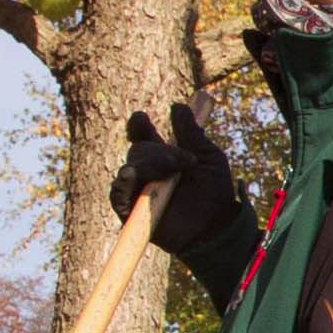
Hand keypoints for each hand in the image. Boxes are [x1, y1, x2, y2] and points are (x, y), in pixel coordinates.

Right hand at [113, 101, 260, 271]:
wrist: (215, 226)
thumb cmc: (215, 193)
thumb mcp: (208, 157)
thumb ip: (192, 133)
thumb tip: (178, 106)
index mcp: (164, 157)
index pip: (143, 136)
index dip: (139, 125)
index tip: (141, 118)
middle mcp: (148, 172)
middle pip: (139, 149)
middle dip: (160, 151)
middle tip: (185, 161)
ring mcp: (139, 191)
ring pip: (130, 167)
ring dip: (151, 164)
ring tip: (173, 171)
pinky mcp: (132, 212)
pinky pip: (117, 194)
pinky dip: (122, 184)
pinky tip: (130, 175)